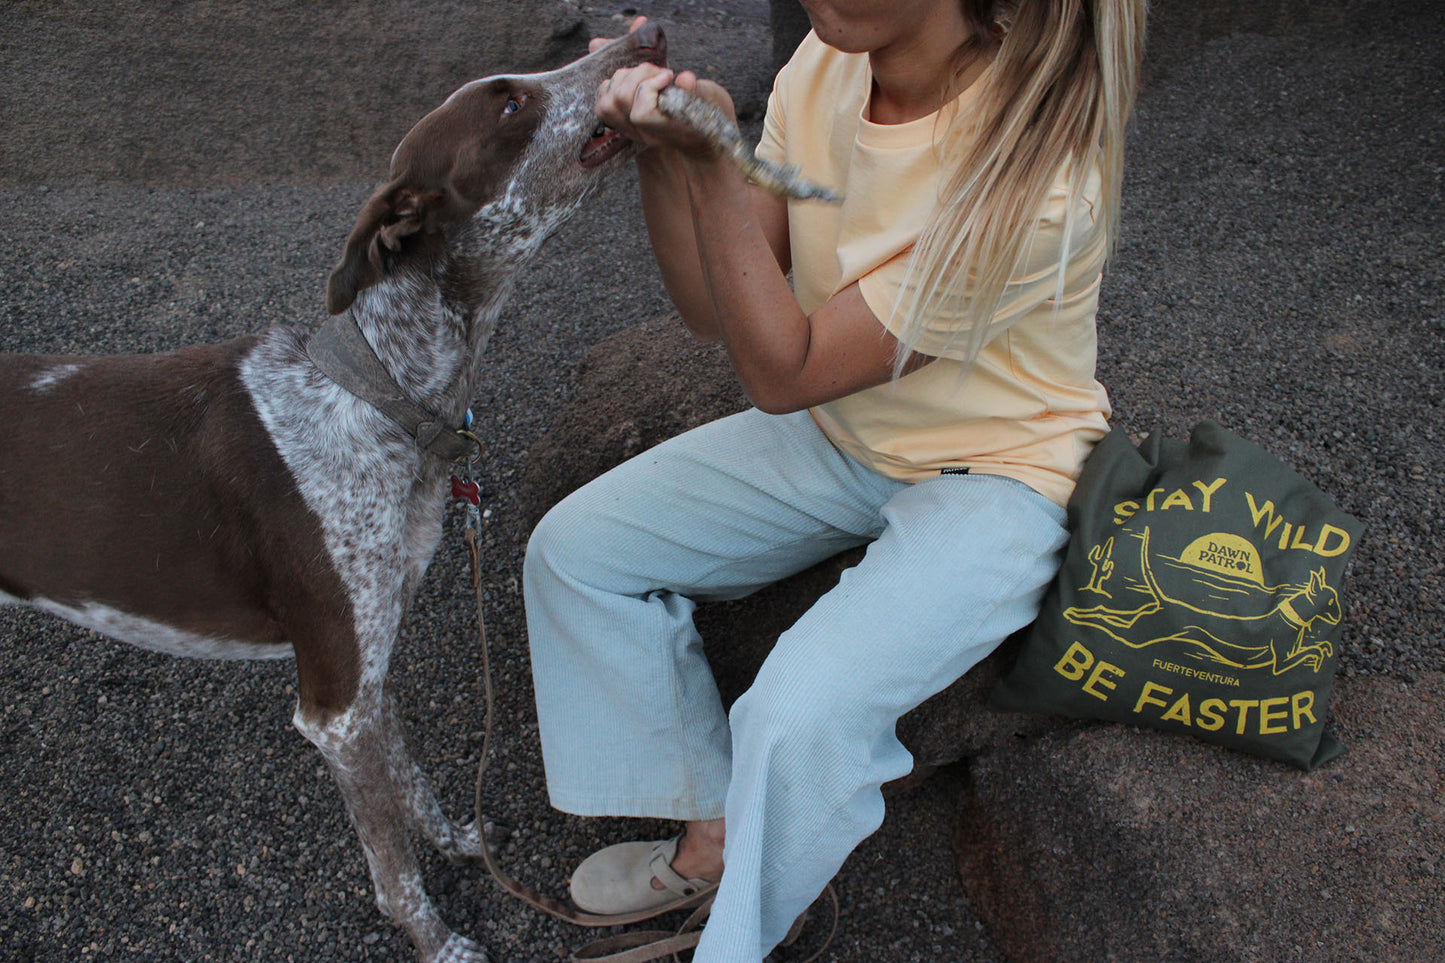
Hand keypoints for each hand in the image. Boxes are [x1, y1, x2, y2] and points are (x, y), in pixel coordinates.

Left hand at [590, 16, 735, 158]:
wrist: (696, 134)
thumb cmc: (703, 115)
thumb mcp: (705, 102)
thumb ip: (694, 91)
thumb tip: (685, 78)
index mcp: (663, 133)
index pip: (640, 115)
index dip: (649, 88)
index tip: (669, 76)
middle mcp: (641, 134)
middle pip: (619, 101)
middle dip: (638, 75)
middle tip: (660, 72)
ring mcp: (628, 129)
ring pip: (607, 100)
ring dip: (625, 76)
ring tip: (648, 74)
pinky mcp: (619, 120)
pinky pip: (602, 99)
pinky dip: (613, 82)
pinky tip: (633, 79)